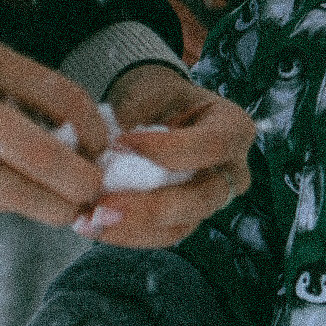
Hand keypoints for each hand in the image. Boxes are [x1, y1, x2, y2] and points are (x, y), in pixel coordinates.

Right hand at [0, 36, 106, 222]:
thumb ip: (26, 95)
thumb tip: (89, 138)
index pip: (62, 95)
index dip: (94, 129)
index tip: (103, 146)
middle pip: (44, 153)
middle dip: (84, 180)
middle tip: (100, 187)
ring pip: (21, 190)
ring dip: (61, 206)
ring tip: (78, 207)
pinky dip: (28, 208)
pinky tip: (43, 207)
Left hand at [82, 62, 255, 247]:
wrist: (159, 112)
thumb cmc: (158, 97)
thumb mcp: (150, 91)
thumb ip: (134, 118)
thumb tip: (103, 154)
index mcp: (234, 128)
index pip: (210, 146)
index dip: (166, 150)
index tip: (119, 143)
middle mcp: (233, 170)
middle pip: (202, 198)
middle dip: (151, 207)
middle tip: (103, 206)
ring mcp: (213, 199)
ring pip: (182, 225)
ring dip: (134, 229)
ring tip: (91, 221)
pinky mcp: (189, 218)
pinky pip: (164, 234)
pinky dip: (128, 233)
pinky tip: (96, 226)